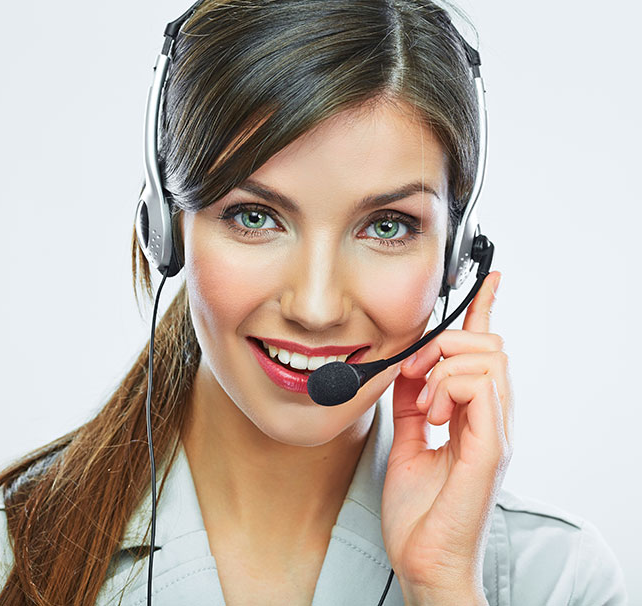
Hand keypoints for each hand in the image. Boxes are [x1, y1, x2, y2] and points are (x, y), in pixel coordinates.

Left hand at [381, 271, 512, 603]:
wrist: (423, 560)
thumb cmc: (419, 512)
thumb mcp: (407, 442)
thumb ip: (411, 405)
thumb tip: (404, 369)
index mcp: (474, 417)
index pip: (486, 353)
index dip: (485, 312)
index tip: (487, 281)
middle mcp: (492, 420)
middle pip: (489, 346)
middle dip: (446, 344)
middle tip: (416, 376)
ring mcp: (495, 433)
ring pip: (487, 359)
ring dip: (443, 370)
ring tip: (424, 408)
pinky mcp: (490, 449)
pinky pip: (482, 387)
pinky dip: (448, 388)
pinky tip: (433, 415)